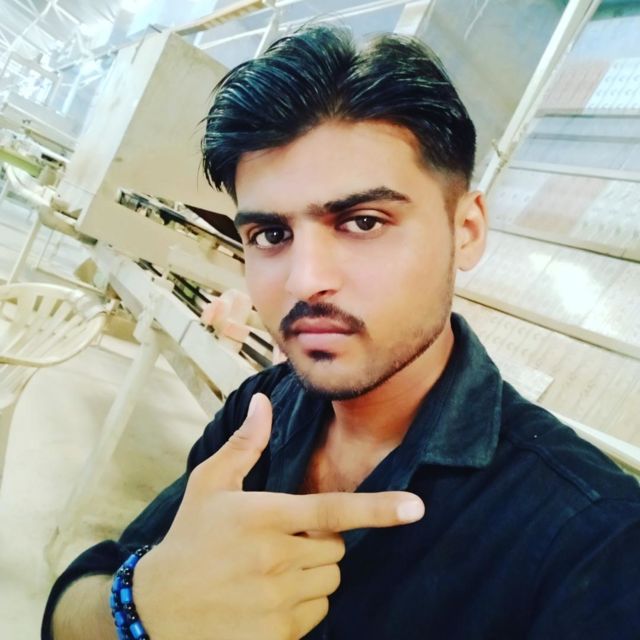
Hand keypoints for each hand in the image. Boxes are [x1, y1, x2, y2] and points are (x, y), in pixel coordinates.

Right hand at [135, 393, 424, 639]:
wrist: (158, 608)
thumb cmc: (189, 538)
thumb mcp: (209, 485)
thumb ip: (244, 444)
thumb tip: (264, 402)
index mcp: (263, 517)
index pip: (331, 511)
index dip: (378, 509)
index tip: (415, 508)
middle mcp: (274, 560)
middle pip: (336, 551)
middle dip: (319, 544)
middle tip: (280, 543)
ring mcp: (276, 603)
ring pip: (329, 583)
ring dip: (311, 575)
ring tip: (269, 572)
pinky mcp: (277, 637)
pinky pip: (316, 614)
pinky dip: (302, 606)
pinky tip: (267, 600)